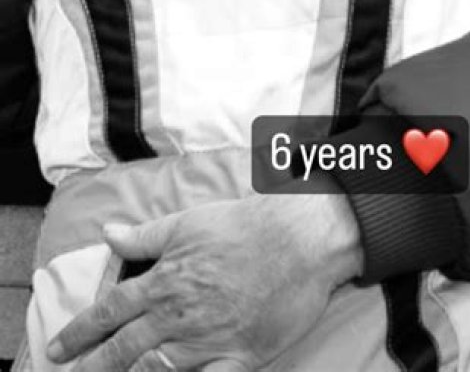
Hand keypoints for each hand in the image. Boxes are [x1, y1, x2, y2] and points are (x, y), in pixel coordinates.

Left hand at [47, 192, 363, 371]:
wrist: (301, 238)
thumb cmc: (247, 225)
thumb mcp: (188, 221)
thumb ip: (145, 235)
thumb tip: (108, 233)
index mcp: (167, 279)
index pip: (112, 310)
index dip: (81, 331)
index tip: (58, 348)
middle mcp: (181, 314)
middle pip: (126, 349)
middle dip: (93, 366)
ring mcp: (210, 340)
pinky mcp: (241, 358)